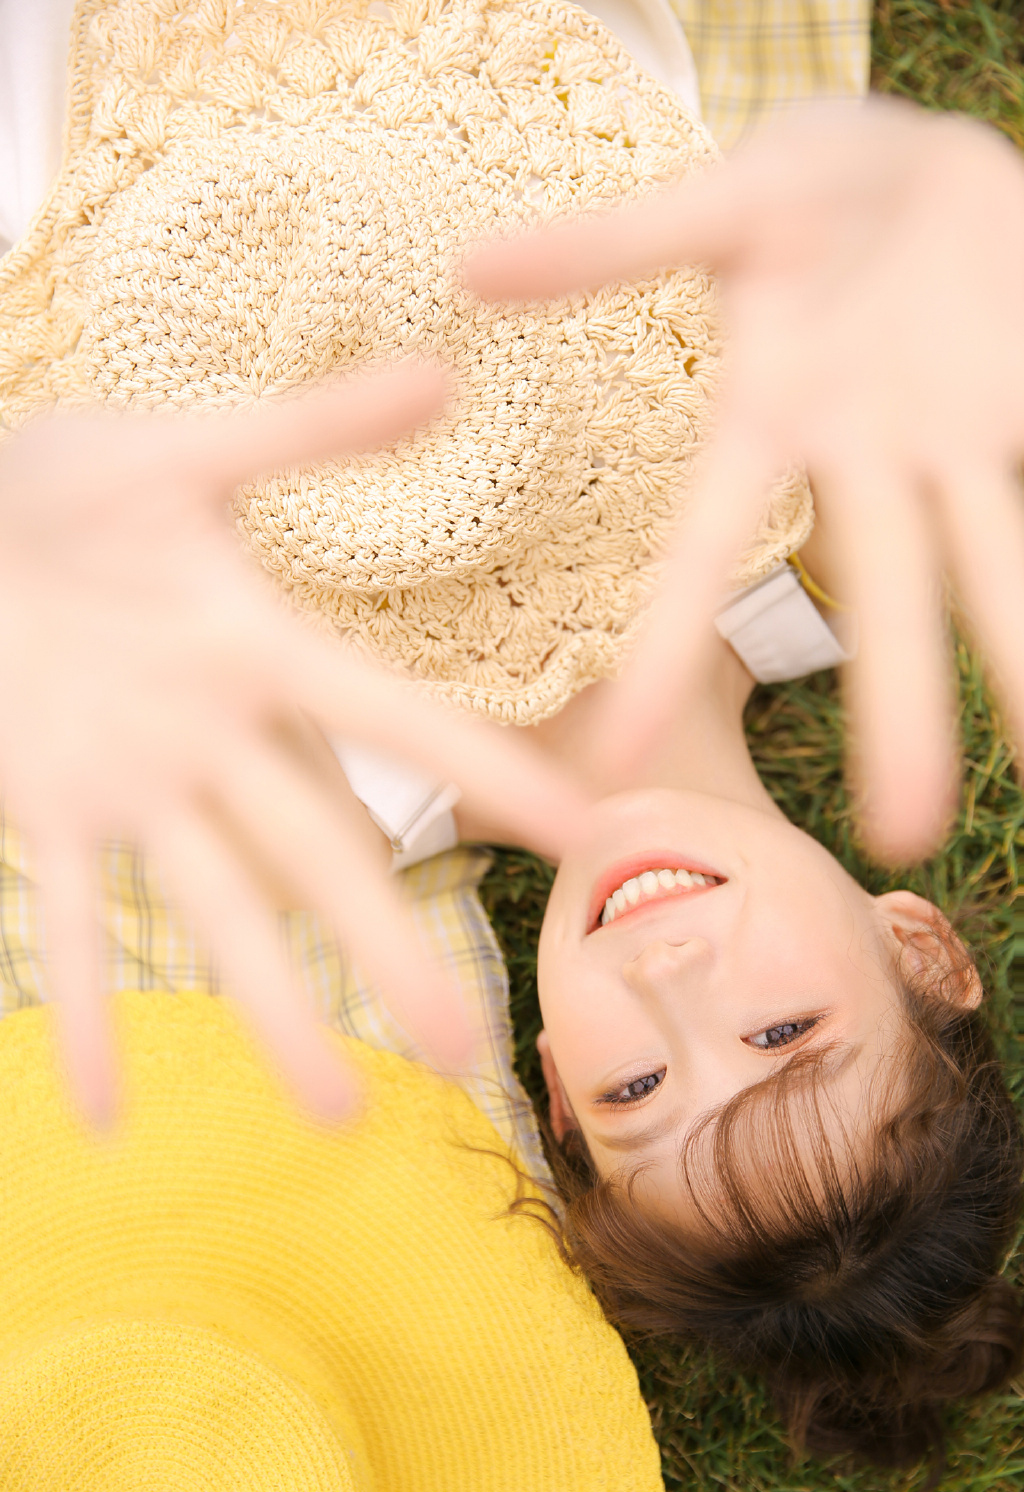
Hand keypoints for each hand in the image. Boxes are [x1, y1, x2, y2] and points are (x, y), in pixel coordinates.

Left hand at [0, 365, 587, 1127]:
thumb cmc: (60, 478)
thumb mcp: (182, 452)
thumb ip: (310, 429)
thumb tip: (447, 371)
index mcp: (258, 647)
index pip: (392, 720)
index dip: (485, 772)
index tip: (583, 831)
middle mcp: (216, 736)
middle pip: (317, 854)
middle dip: (387, 949)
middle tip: (464, 1051)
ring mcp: (133, 784)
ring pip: (214, 911)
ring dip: (269, 1010)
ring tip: (329, 1113)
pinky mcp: (44, 808)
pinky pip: (69, 919)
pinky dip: (87, 1008)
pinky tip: (105, 1114)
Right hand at [466, 99, 1023, 861]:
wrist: (921, 162)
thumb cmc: (802, 182)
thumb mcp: (718, 200)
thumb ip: (608, 244)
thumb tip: (469, 270)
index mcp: (767, 424)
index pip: (705, 553)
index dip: (669, 649)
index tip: (625, 756)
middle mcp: (860, 462)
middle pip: (881, 598)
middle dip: (899, 712)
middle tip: (907, 837)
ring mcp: (952, 447)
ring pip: (987, 567)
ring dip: (1012, 660)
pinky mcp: (1014, 416)